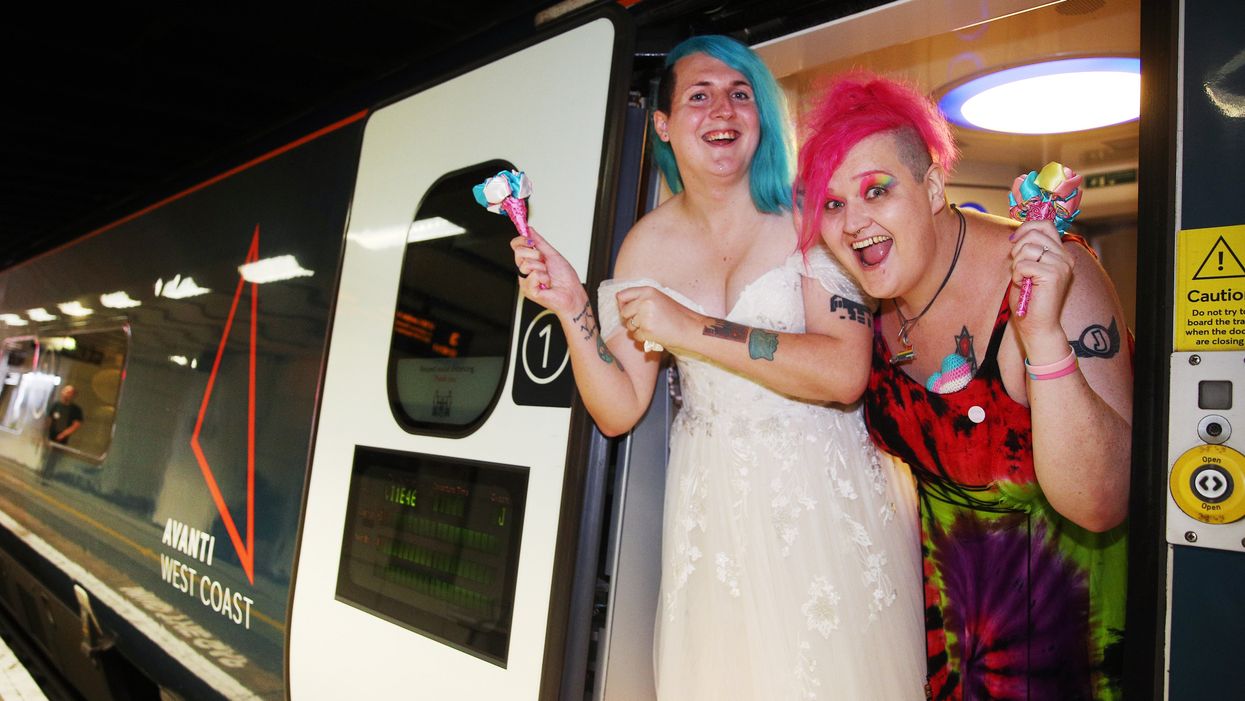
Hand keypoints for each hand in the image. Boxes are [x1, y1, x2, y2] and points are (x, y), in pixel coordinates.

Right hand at [510, 227, 586, 315]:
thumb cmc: (565, 278)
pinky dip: (544, 278)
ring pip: (526, 264)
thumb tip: (530, 229)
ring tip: (548, 276)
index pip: (516, 246)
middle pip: (518, 252)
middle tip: (545, 262)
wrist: (572, 294)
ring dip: (542, 268)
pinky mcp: (528, 290)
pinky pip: (532, 275)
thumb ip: (539, 242)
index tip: (530, 240)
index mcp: (530, 261)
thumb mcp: (552, 254)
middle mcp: (526, 271)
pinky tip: (546, 284)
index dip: (521, 240)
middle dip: (535, 254)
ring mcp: (525, 281)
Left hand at [615, 286, 699, 350]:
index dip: (622, 304)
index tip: (628, 309)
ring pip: (629, 325)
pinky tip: (654, 334)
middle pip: (623, 312)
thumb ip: (640, 298)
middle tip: (644, 321)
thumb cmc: (675, 314)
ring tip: (652, 326)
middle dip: (630, 319)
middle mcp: (645, 301)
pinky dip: (643, 337)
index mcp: (648, 291)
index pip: (622, 295)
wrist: (689, 328)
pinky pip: (636, 336)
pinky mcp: (647, 330)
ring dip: (637, 329)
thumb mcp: (658, 298)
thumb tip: (619, 301)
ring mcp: (645, 316)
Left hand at [1008, 220, 1072, 358]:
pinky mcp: (1053, 275)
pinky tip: (1023, 285)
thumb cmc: (1029, 299)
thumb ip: (1028, 250)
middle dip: (1018, 248)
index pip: (1046, 225)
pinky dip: (1017, 274)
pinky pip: (1024, 264)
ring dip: (1017, 263)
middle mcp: (1065, 257)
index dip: (1026, 228)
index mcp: (1061, 254)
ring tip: (1021, 278)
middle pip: (1035, 233)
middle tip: (1017, 266)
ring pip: (1028, 248)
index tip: (1014, 241)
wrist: (1037, 325)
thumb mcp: (1028, 268)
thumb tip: (1017, 233)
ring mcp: (1062, 265)